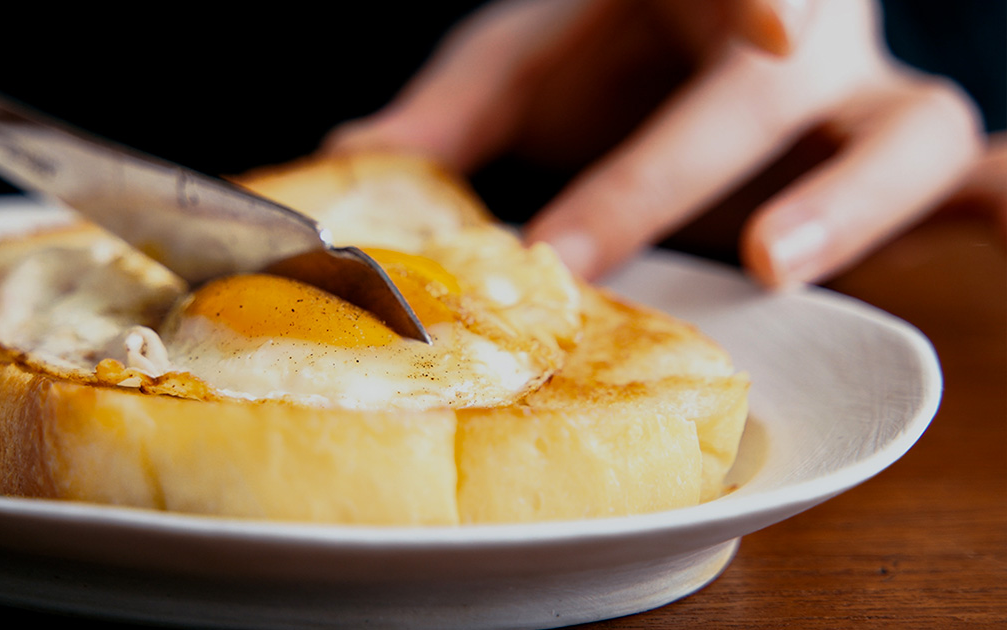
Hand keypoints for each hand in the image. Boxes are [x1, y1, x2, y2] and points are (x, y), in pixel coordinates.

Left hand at [325, 0, 985, 287]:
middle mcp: (791, 35)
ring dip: (854, 197)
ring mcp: (857, 96)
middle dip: (669, 168)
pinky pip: (966, 174)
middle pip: (762, 83)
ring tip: (770, 265)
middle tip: (576, 252)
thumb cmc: (611, 47)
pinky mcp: (893, 153)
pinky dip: (995, 205)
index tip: (693, 32)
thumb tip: (347, 156)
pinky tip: (1005, 229)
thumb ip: (451, 110)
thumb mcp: (526, 65)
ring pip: (907, 126)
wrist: (693, 37)